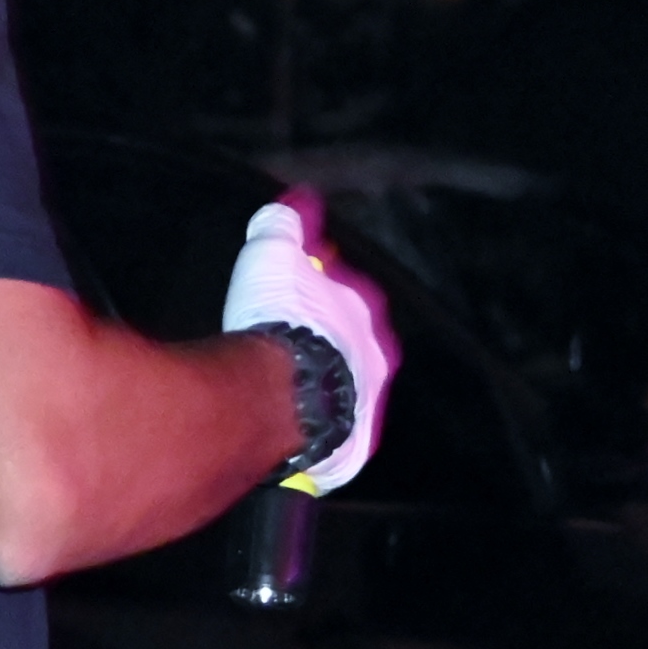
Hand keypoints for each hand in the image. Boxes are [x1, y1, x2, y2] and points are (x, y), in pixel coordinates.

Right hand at [220, 197, 396, 497]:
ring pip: (344, 390)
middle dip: (322, 342)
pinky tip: (288, 427)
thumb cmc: (284, 324)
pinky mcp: (348, 446)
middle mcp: (374, 357)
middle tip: (285, 342)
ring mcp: (365, 403)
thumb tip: (296, 202)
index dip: (315, 290)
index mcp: (363, 310)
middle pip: (348, 345)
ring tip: (282, 388)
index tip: (291, 292)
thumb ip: (284, 225)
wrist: (286, 396)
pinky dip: (314, 429)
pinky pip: (333, 434)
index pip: (344, 292)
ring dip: (318, 387)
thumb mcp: (273, 254)